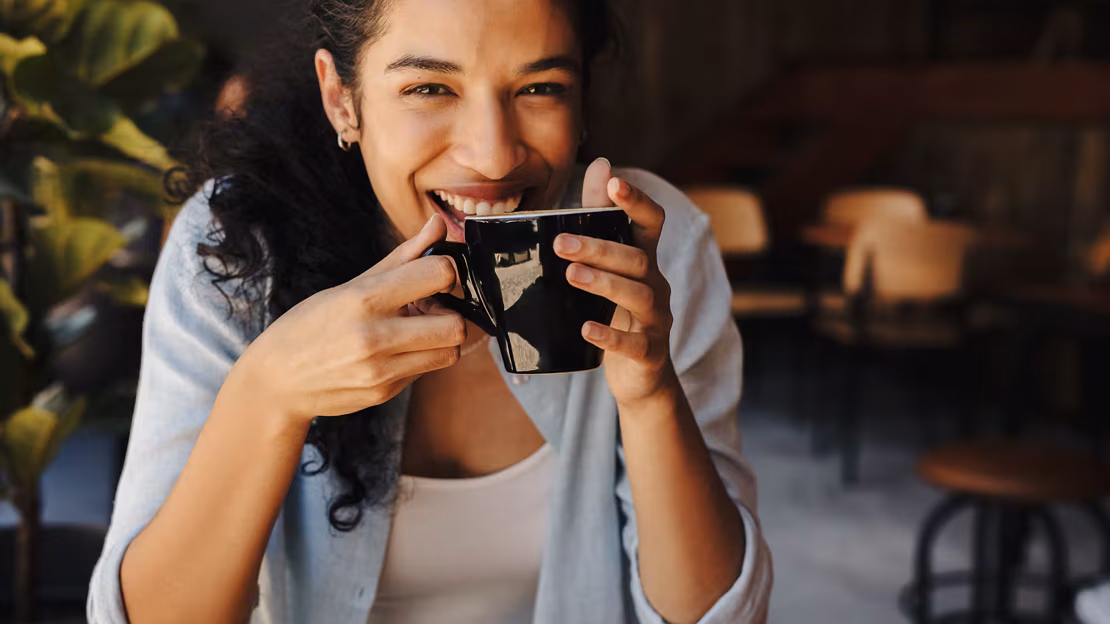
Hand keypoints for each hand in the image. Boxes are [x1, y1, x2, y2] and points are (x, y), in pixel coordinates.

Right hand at [229, 215, 465, 423]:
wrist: (277, 381)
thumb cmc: (311, 325)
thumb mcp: (350, 285)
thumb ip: (402, 258)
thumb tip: (439, 224)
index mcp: (364, 298)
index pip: (438, 274)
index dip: (446, 272)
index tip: (435, 275)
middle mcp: (374, 336)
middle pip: (455, 325)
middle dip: (451, 313)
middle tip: (432, 308)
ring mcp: (381, 370)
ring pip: (450, 352)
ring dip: (442, 339)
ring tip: (417, 329)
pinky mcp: (385, 392)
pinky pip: (426, 370)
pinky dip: (421, 358)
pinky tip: (397, 350)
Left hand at [554, 158, 677, 405]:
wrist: (641, 375)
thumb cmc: (619, 312)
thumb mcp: (610, 266)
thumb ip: (601, 218)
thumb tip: (600, 163)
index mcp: (645, 260)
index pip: (651, 222)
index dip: (636, 201)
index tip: (613, 182)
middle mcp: (657, 284)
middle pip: (636, 259)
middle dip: (600, 248)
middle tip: (562, 243)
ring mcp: (657, 319)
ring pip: (637, 295)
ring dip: (604, 283)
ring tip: (572, 276)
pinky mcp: (650, 352)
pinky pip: (633, 342)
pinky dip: (610, 335)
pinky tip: (586, 328)